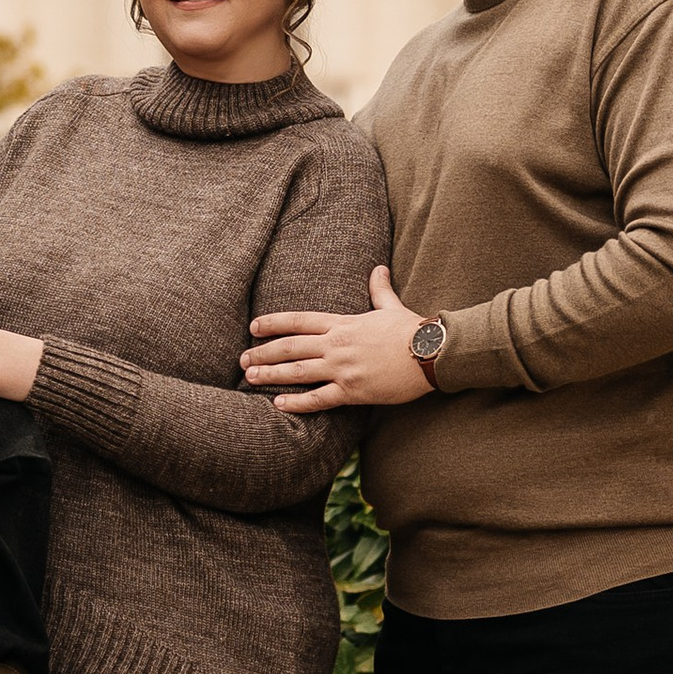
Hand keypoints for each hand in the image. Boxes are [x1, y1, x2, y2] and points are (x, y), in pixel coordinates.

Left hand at [242, 264, 432, 411]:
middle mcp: (337, 344)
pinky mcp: (353, 391)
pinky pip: (319, 399)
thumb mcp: (391, 306)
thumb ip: (379, 289)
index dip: (273, 323)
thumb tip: (378, 268)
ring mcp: (342, 368)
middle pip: (290, 347)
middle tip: (241, 359)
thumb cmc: (412, 330)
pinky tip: (278, 405)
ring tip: (250, 377)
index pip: (299, 321)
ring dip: (271, 375)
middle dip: (263, 352)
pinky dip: (297, 403)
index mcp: (343, 323)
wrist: (431, 353)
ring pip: (298, 372)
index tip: (253, 327)